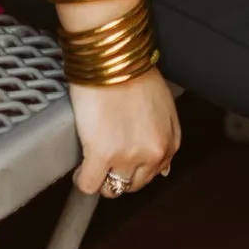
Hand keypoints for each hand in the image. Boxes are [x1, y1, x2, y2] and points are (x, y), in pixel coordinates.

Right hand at [70, 68, 181, 195]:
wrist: (114, 59)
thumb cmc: (136, 73)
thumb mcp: (164, 105)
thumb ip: (166, 135)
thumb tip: (164, 170)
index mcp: (169, 142)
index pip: (154, 173)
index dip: (136, 167)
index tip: (124, 160)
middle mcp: (153, 154)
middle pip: (133, 184)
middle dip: (119, 175)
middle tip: (106, 161)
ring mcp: (128, 156)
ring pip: (111, 188)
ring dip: (101, 179)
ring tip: (91, 164)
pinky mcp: (102, 155)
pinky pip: (88, 185)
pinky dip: (82, 179)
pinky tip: (80, 168)